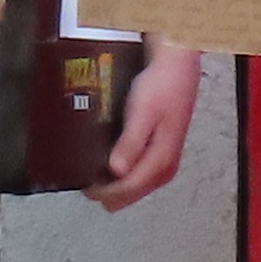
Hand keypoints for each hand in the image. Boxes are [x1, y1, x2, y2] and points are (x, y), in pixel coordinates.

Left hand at [82, 40, 204, 207]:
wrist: (177, 67)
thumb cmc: (163, 86)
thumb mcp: (143, 112)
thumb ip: (131, 143)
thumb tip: (117, 171)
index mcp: (162, 159)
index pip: (128, 189)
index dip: (103, 191)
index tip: (83, 184)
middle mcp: (164, 167)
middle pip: (130, 194)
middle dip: (107, 190)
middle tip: (83, 175)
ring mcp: (162, 161)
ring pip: (133, 188)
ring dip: (112, 182)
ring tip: (91, 169)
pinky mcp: (159, 153)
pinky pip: (136, 176)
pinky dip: (120, 174)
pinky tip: (106, 162)